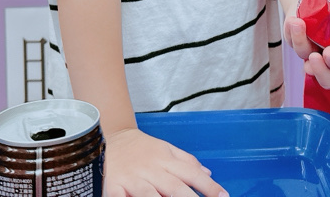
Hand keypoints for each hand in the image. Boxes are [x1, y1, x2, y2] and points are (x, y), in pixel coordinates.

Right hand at [102, 127, 226, 196]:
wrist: (106, 138)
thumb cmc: (139, 148)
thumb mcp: (164, 148)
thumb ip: (187, 161)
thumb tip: (208, 172)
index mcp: (165, 160)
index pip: (192, 174)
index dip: (209, 186)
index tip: (224, 196)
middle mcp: (151, 169)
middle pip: (175, 188)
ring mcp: (132, 179)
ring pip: (150, 195)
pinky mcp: (113, 187)